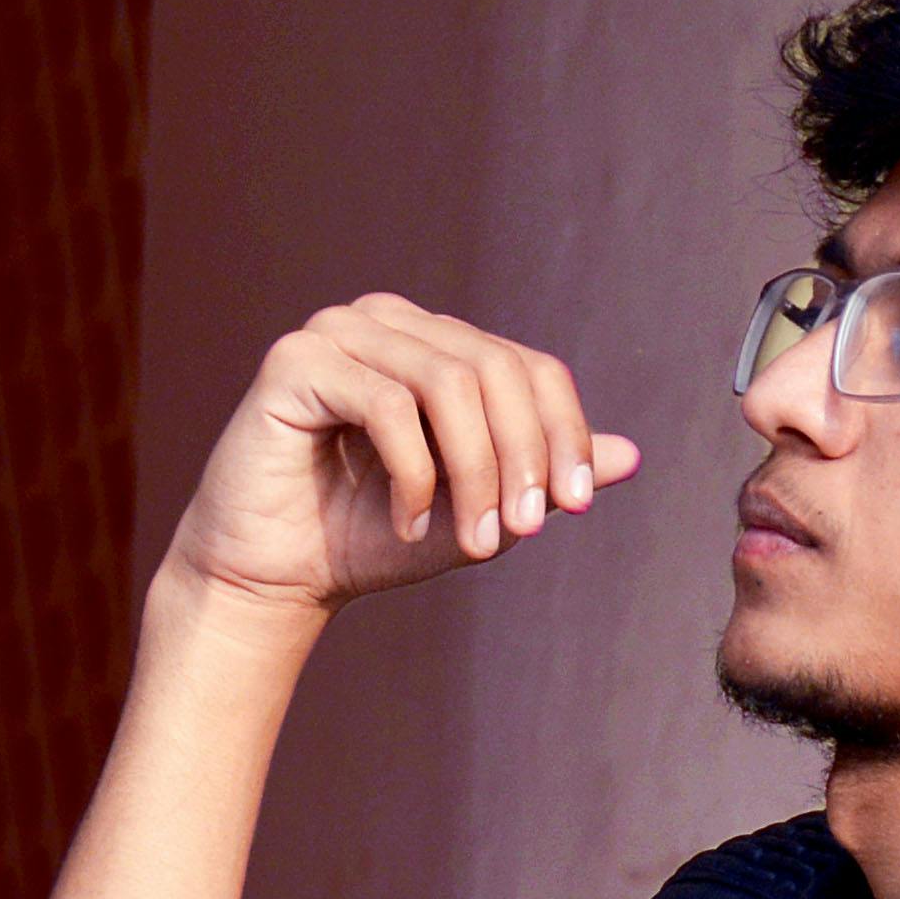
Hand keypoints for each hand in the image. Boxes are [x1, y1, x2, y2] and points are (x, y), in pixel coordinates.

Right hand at [167, 295, 637, 616]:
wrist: (270, 578)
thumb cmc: (365, 540)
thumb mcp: (474, 510)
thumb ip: (539, 476)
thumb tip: (630, 456)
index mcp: (432, 342)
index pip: (526, 364)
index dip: (563, 431)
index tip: (574, 507)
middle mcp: (387, 320)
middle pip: (495, 368)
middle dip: (521, 456)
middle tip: (521, 532)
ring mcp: (338, 330)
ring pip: (449, 382)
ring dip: (475, 471)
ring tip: (469, 540)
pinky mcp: (295, 359)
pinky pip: (388, 403)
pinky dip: (414, 473)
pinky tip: (409, 522)